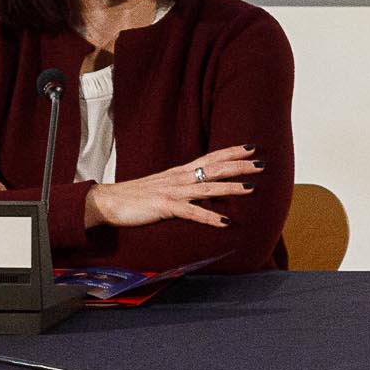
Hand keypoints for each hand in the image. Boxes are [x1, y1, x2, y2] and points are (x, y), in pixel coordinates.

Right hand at [82, 145, 260, 229]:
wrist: (107, 201)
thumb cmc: (135, 196)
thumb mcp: (162, 185)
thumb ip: (182, 184)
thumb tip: (201, 187)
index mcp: (179, 172)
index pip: (210, 157)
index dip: (231, 152)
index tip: (251, 147)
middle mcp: (179, 178)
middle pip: (214, 168)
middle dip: (239, 166)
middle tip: (261, 163)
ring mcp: (173, 192)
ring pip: (208, 188)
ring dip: (231, 188)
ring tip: (251, 188)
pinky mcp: (165, 207)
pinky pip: (192, 213)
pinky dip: (209, 217)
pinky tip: (225, 222)